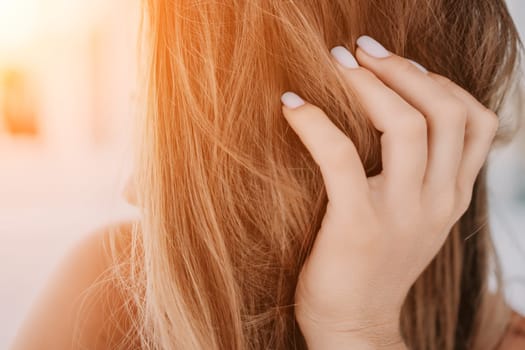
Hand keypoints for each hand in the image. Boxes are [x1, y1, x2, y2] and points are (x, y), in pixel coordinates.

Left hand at [281, 36, 497, 348]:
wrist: (355, 326)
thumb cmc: (376, 264)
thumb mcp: (416, 216)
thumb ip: (424, 174)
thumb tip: (401, 112)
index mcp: (453, 196)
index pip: (477, 121)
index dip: (440, 81)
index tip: (400, 65)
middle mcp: (438, 201)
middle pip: (444, 112)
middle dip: (404, 70)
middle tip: (363, 49)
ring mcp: (402, 215)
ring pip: (406, 126)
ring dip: (369, 84)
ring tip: (338, 61)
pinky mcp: (358, 225)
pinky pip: (340, 157)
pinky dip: (315, 123)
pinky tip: (292, 106)